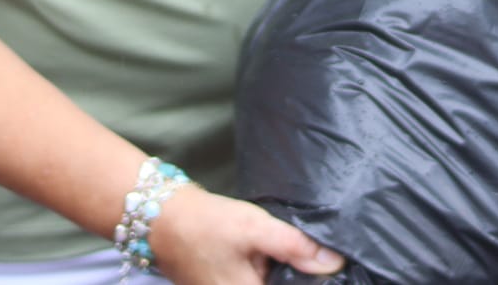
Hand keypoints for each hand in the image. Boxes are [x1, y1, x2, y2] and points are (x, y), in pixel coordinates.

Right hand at [150, 187, 343, 284]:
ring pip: (271, 280)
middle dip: (296, 273)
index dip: (310, 280)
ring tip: (292, 251)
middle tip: (307, 253)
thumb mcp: (255, 229)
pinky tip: (274, 253)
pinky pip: (257, 279)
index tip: (328, 267)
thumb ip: (294, 247)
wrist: (162, 218)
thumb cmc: (207, 224)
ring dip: (283, 270)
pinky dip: (269, 268)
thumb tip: (334, 263)